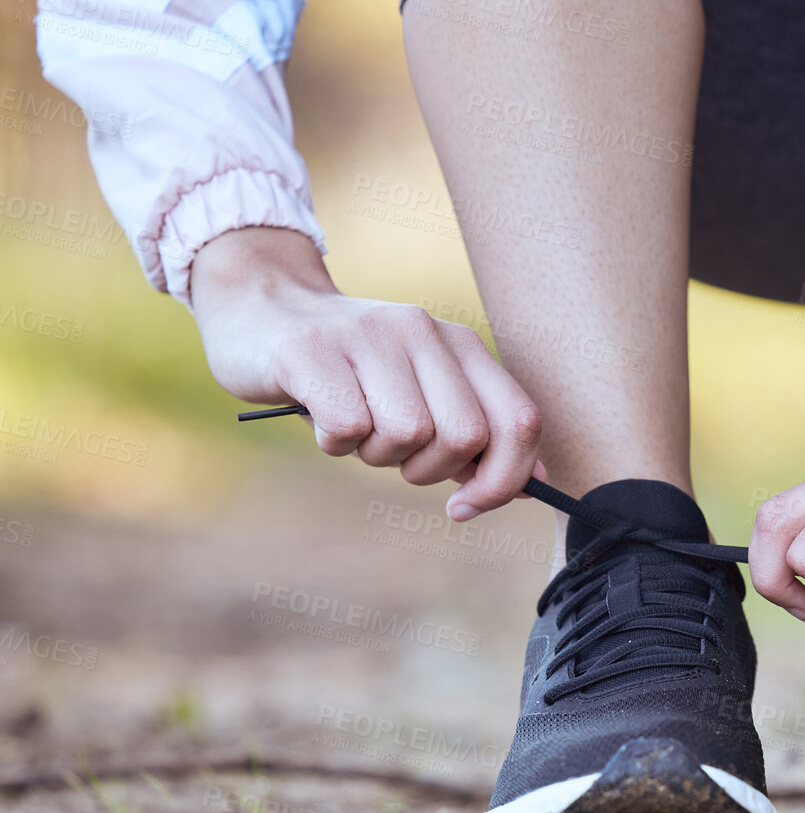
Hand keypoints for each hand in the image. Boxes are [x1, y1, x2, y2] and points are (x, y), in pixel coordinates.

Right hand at [190, 227, 543, 520]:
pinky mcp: (311, 351)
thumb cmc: (351, 371)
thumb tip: (532, 484)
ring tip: (353, 425)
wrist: (264, 307)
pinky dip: (333, 443)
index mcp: (460, 344)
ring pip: (406, 435)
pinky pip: (348, 429)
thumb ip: (476, 431)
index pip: (519, 421)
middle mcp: (423, 330)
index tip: (466, 504)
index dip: (503, 479)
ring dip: (376, 454)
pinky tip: (319, 417)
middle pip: (465, 436)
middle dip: (429, 469)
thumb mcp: (422, 392)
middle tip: (393, 453)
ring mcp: (368, 335)